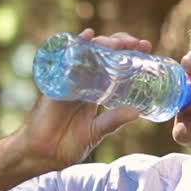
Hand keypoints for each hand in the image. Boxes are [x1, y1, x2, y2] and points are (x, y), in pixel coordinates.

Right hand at [17, 28, 148, 169]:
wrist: (43, 154)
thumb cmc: (68, 144)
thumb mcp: (97, 131)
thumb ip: (114, 120)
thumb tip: (137, 112)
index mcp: (95, 90)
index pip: (115, 66)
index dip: (130, 55)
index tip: (147, 48)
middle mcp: (83, 80)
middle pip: (103, 54)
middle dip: (121, 44)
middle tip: (138, 44)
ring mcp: (69, 79)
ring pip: (88, 53)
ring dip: (104, 44)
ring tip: (120, 43)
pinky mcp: (56, 81)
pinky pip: (65, 59)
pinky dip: (76, 45)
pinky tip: (88, 36)